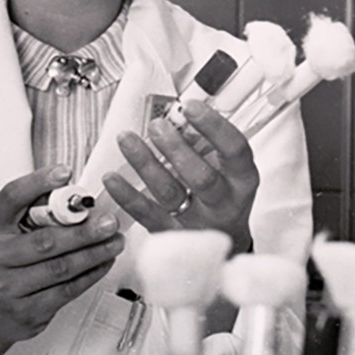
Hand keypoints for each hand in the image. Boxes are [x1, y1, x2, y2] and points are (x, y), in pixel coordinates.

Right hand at [0, 165, 124, 354]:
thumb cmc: (0, 263)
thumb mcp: (5, 230)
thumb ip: (33, 210)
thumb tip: (72, 194)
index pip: (11, 198)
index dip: (38, 183)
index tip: (64, 172)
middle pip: (45, 241)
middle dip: (83, 230)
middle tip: (109, 221)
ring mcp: (8, 288)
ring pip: (61, 268)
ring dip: (94, 253)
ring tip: (115, 241)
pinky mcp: (27, 312)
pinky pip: (66, 291)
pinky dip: (90, 275)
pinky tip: (103, 262)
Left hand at [102, 100, 257, 254]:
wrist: (225, 248)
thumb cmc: (223, 195)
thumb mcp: (228, 169)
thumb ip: (206, 144)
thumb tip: (175, 115)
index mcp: (242, 180)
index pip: (234, 149)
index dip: (213, 126)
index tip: (190, 106)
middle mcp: (223, 204)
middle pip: (201, 178)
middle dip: (176, 148)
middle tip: (156, 125)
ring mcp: (197, 223)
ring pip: (170, 194)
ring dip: (145, 164)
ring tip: (127, 139)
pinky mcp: (171, 235)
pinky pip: (146, 214)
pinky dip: (127, 195)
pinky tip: (112, 178)